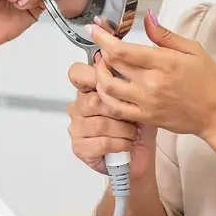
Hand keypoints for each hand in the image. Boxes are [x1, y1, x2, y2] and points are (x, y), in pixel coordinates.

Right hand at [66, 62, 152, 178]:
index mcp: (88, 90)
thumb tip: (121, 58)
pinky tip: (127, 144)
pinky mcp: (80, 148)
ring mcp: (77, 128)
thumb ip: (126, 81)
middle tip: (133, 118)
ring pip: (99, 124)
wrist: (139, 156)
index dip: (91, 75)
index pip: (77, 73)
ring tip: (133, 134)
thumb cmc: (137, 126)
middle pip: (92, 101)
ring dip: (123, 130)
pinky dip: (119, 144)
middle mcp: (78, 107)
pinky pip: (101, 143)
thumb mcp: (138, 99)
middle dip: (118, 111)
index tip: (108, 81)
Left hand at [89, 14, 215, 139]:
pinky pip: (116, 108)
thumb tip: (147, 17)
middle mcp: (151, 83)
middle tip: (103, 47)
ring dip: (99, 73)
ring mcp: (146, 103)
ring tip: (102, 66)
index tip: (94, 29)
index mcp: (164, 63)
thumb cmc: (209, 80)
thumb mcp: (193, 50)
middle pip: (112, 65)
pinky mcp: (145, 118)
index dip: (103, 38)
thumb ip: (165, 35)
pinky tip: (106, 87)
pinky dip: (105, 96)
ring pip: (108, 87)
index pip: (123, 49)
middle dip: (101, 52)